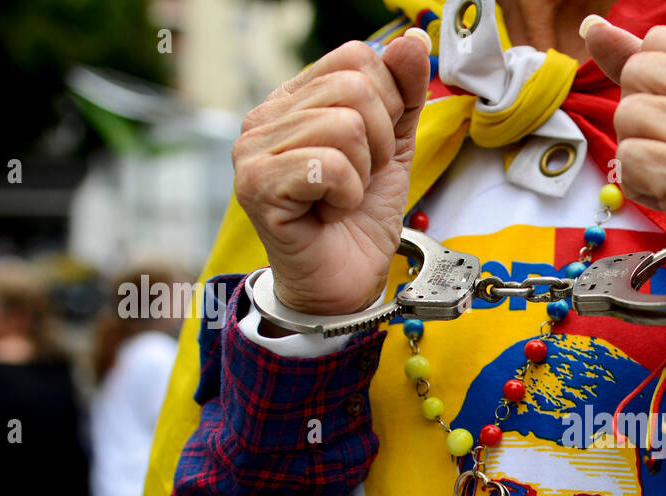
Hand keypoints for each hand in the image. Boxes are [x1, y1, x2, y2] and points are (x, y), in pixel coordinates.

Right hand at [232, 32, 431, 317]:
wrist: (344, 284)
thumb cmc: (358, 220)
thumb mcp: (393, 148)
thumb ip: (403, 94)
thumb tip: (412, 41)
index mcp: (294, 100)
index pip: (356, 57)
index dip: (386, 104)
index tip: (374, 150)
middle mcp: (265, 117)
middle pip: (354, 88)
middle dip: (377, 143)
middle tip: (358, 181)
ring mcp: (253, 150)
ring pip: (345, 126)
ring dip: (362, 173)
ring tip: (341, 198)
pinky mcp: (257, 185)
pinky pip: (331, 164)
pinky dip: (346, 194)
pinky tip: (328, 212)